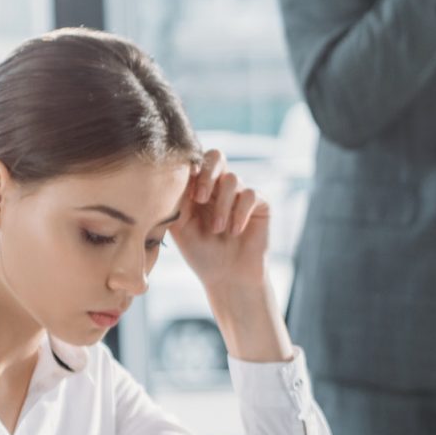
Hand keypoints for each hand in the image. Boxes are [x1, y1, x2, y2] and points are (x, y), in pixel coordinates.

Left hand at [169, 149, 269, 292]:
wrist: (228, 278)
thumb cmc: (202, 255)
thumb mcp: (180, 226)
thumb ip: (176, 200)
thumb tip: (175, 175)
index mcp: (199, 188)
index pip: (195, 162)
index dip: (189, 170)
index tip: (185, 193)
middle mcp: (220, 187)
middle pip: (216, 156)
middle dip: (207, 174)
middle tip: (199, 199)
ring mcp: (241, 194)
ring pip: (232, 179)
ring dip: (222, 205)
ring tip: (217, 229)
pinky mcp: (260, 204)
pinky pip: (250, 195)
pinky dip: (239, 213)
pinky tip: (234, 231)